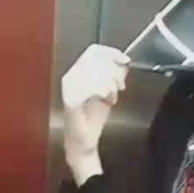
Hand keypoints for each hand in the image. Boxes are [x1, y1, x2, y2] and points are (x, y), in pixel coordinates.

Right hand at [61, 44, 129, 183]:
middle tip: (120, 85)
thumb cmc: (93, 117)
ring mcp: (68, 89)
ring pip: (94, 72)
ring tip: (112, 97)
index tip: (125, 59)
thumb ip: (114, 75)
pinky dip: (103, 91)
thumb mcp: (109, 91)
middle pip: (96, 60)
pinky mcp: (70, 101)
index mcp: (78, 72)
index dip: (111, 53)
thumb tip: (124, 62)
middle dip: (113, 71)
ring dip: (110, 84)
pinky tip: (107, 100)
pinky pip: (89, 88)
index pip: (93, 51)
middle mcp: (70, 77)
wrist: (84, 141)